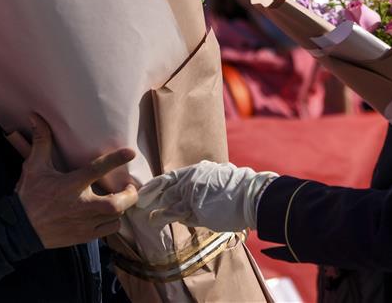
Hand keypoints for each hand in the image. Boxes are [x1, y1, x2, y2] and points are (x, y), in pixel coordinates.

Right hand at [16, 113, 138, 248]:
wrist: (18, 230)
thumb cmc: (29, 196)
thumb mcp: (34, 166)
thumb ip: (41, 141)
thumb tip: (36, 117)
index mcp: (71, 185)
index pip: (96, 170)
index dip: (115, 160)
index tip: (130, 152)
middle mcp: (80, 205)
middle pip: (116, 204)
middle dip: (129, 195)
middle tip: (129, 187)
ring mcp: (83, 224)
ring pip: (115, 218)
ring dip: (120, 208)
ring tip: (119, 200)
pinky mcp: (83, 237)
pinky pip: (107, 231)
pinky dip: (112, 222)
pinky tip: (107, 214)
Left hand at [136, 161, 277, 231]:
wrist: (251, 196)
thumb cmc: (239, 191)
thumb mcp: (219, 180)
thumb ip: (204, 186)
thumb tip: (195, 195)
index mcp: (199, 170)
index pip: (172, 177)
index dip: (158, 184)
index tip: (147, 189)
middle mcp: (192, 179)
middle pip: (166, 187)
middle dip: (151, 195)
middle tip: (139, 200)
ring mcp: (192, 192)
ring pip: (168, 200)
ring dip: (155, 208)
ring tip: (145, 215)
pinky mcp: (195, 206)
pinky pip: (176, 212)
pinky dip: (163, 216)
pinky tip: (154, 220)